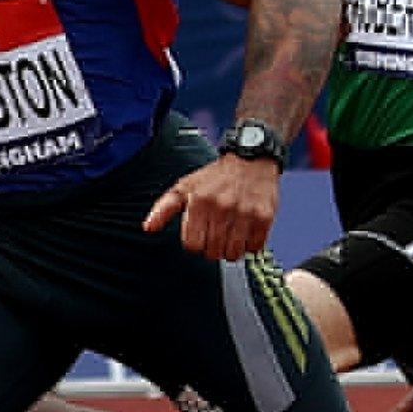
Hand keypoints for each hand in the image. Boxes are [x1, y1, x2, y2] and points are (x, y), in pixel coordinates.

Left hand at [144, 154, 281, 260]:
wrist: (252, 158)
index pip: (192, 245)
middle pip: (213, 252)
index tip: (201, 234)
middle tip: (217, 234)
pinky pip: (254, 247)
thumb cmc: (216, 176)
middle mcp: (222, 207)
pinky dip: (250, 245)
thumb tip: (148, 228)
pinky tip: (246, 231)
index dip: (195, 243)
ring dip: (231, 249)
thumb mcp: (185, 186)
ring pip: (233, 253)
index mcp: (199, 201)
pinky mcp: (264, 216)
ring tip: (231, 234)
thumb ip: (163, 208)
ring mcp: (245, 212)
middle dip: (213, 248)